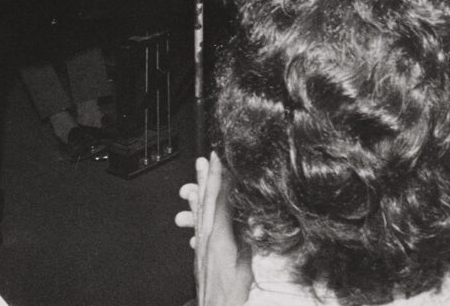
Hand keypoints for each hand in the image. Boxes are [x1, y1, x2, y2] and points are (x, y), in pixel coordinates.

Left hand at [176, 152, 252, 305]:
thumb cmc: (231, 295)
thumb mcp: (246, 268)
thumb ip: (249, 242)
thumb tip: (255, 220)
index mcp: (219, 238)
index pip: (221, 201)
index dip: (223, 179)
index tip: (224, 161)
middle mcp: (207, 238)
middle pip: (207, 201)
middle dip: (208, 177)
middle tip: (206, 158)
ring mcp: (202, 244)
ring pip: (200, 210)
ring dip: (200, 188)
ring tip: (198, 170)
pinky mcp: (201, 252)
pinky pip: (198, 224)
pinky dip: (197, 209)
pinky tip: (194, 202)